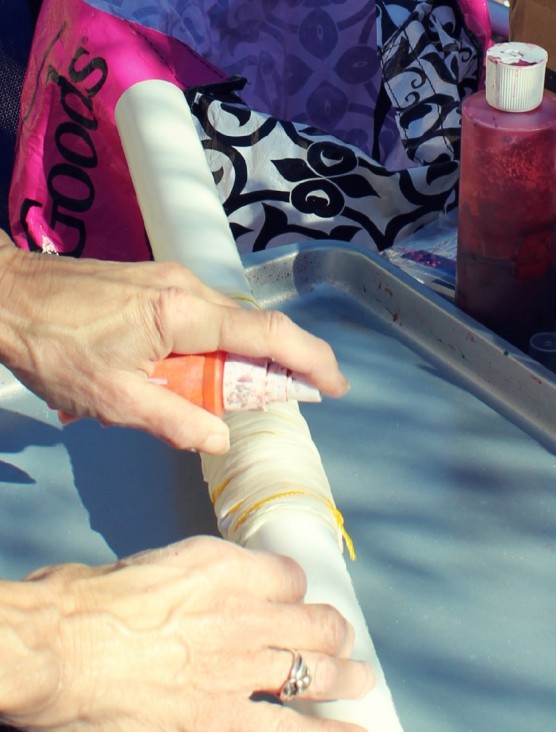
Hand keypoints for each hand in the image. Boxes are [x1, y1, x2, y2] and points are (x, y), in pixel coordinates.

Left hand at [0, 232, 347, 453]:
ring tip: (229, 397)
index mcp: (182, 311)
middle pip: (254, 328)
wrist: (3, 294)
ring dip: (242, 360)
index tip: (336, 384)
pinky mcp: (155, 285)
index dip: (309, 360)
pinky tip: (197, 375)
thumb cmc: (50, 344)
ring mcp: (170, 281)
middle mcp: (185, 287)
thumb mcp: (112, 398)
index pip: (267, 334)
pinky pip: (204, 319)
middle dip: (280, 366)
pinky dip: (216, 349)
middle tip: (289, 401)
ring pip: (229, 324)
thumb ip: (174, 421)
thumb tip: (220, 439)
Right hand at [0, 537, 372, 731]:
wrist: (54, 651)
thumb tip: (175, 601)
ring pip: (315, 672)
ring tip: (362, 682)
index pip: (286, 576)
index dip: (292, 592)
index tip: (290, 602)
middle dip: (333, 632)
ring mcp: (238, 667)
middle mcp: (242, 612)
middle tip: (340, 641)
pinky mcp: (221, 717)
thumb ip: (176, 586)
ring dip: (345, 678)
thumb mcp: (137, 569)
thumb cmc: (77, 605)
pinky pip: (290, 730)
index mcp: (221, 567)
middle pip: (314, 621)